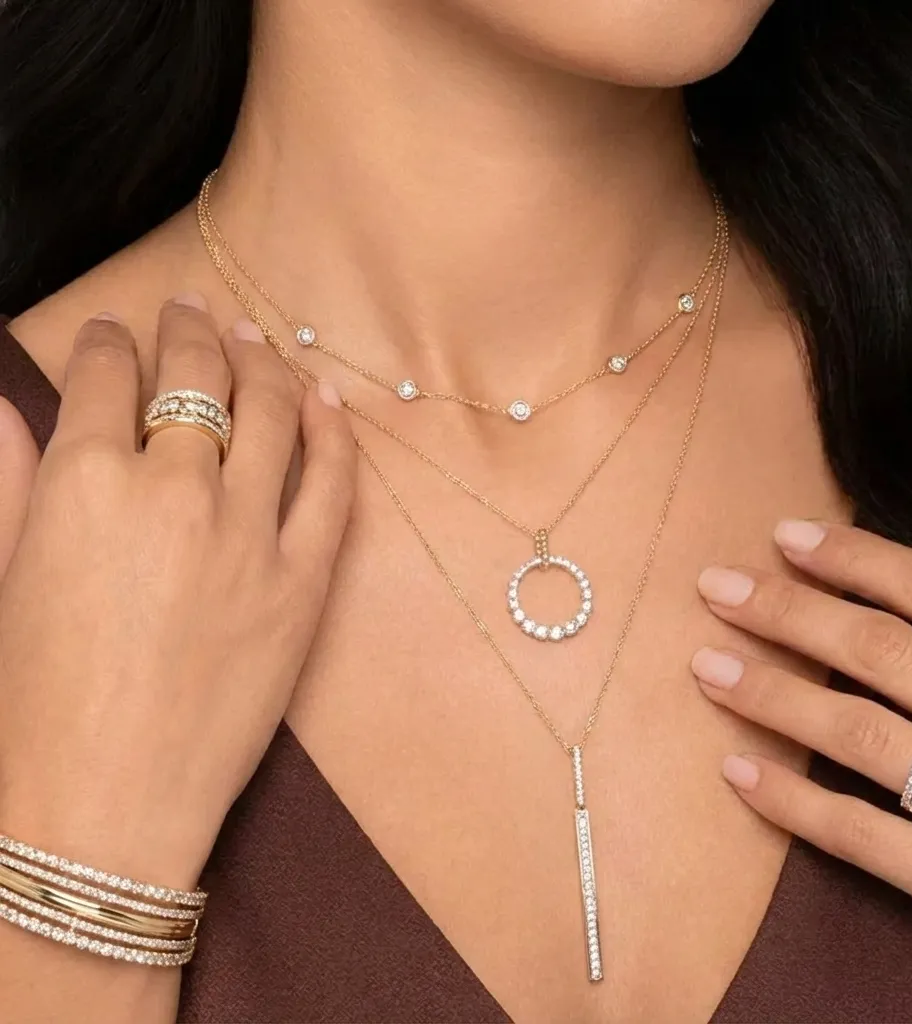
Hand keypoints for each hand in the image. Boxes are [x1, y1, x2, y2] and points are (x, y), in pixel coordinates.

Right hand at [0, 298, 354, 886]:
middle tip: (192, 309)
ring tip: (257, 341)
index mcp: (84, 482)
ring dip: (265, 363)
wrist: (102, 805)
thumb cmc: (29, 701)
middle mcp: (174, 491)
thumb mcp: (0, 575)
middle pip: (197, 376)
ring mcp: (251, 534)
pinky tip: (325, 400)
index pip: (109, 374)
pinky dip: (334, 432)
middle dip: (191, 330)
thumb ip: (8, 480)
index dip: (112, 340)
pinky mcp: (305, 582)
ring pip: (273, 413)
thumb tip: (6, 405)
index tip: (117, 332)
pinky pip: (335, 483)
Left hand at [691, 521, 911, 990]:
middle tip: (716, 588)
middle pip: (882, 651)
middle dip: (789, 611)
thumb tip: (910, 604)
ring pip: (860, 732)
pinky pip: (862, 834)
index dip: (857, 559)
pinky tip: (737, 770)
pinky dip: (792, 800)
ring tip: (707, 667)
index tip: (787, 537)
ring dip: (772, 692)